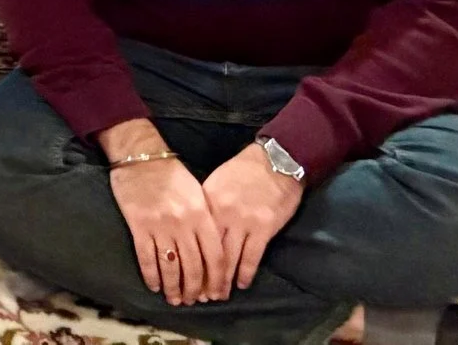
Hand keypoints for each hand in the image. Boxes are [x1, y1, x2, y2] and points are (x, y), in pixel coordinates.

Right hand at [109, 151, 224, 305]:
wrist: (141, 155)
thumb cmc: (172, 174)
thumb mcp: (197, 194)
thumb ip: (206, 221)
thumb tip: (212, 253)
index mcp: (201, 215)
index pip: (214, 257)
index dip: (216, 280)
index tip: (215, 294)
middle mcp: (183, 224)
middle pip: (194, 266)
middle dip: (195, 289)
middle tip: (193, 301)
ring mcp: (160, 226)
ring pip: (171, 266)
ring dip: (173, 287)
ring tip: (174, 300)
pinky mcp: (139, 226)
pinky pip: (147, 257)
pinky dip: (151, 275)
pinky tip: (154, 286)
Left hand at [201, 143, 303, 293]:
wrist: (275, 161)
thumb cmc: (244, 171)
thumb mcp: (217, 183)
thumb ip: (206, 206)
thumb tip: (195, 230)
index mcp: (206, 201)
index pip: (194, 237)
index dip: (189, 259)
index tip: (183, 275)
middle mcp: (222, 214)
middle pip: (209, 252)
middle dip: (203, 276)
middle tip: (199, 296)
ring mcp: (243, 222)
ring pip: (229, 258)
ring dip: (223, 280)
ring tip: (218, 295)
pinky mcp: (263, 228)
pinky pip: (252, 256)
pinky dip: (245, 273)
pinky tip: (241, 284)